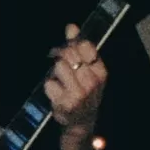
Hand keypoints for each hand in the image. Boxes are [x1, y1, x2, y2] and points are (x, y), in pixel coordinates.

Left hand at [42, 28, 107, 149]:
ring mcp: (78, 94)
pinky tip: (57, 93)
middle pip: (69, 55)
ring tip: (60, 81)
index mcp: (100, 72)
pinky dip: (49, 87)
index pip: (85, 46)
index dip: (72, 44)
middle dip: (60, 55)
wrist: (82, 122)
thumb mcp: (88, 71)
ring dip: (55, 72)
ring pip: (58, 67)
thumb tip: (71, 27)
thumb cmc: (84, 92)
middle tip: (58, 62)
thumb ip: (80, 49)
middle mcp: (91, 82)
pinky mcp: (64, 103)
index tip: (68, 48)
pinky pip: (49, 84)